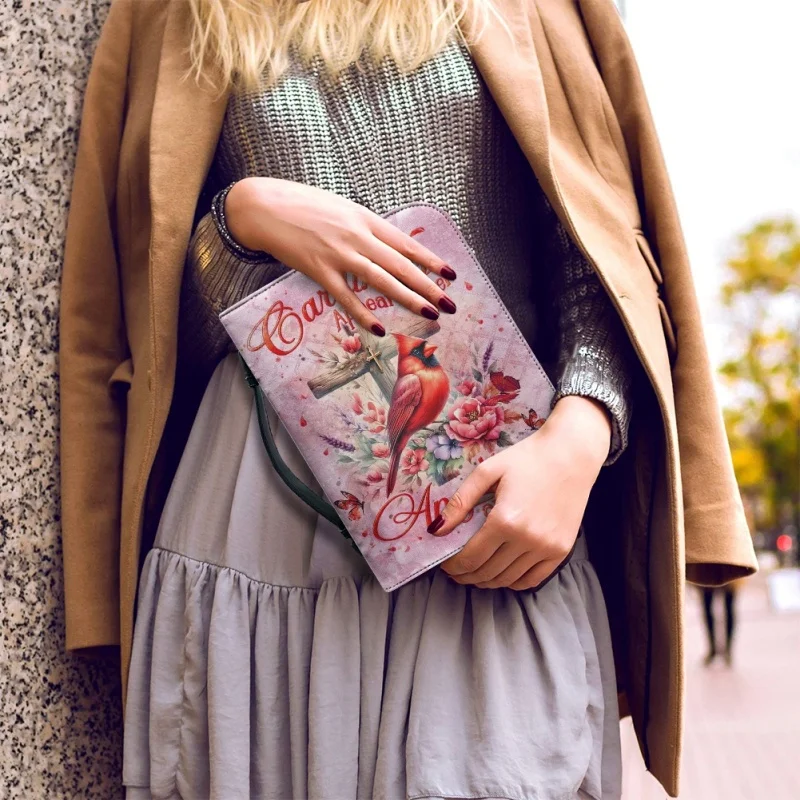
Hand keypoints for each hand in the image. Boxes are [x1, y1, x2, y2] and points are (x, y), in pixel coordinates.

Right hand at [224, 177, 456, 334]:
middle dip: (429, 286)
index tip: (450, 274)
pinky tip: (380, 328)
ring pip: (381, 280)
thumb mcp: (340, 208)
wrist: (264, 206)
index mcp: (364, 219)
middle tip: (450, 304)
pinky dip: (363, 314)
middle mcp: (356, 236)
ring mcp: (338, 254)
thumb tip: (386, 246)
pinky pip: (346, 297)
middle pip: (400, 265)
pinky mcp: (318, 270)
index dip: (430, 260)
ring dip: (408, 299)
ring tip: (430, 313)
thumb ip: (363, 227)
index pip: (405, 243)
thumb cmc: (302, 205)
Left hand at [435, 395, 611, 589]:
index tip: (444, 564)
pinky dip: (513, 582)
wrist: (571, 454)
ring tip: (474, 574)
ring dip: (487, 581)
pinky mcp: (561, 550)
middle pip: (487, 572)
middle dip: (466, 575)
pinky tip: (501, 574)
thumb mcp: (487, 472)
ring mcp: (546, 547)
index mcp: (504, 520)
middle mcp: (526, 539)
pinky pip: (532, 579)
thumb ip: (460, 502)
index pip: (470, 557)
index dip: (453, 566)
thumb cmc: (526, 459)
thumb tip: (436, 530)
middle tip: (455, 572)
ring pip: (508, 579)